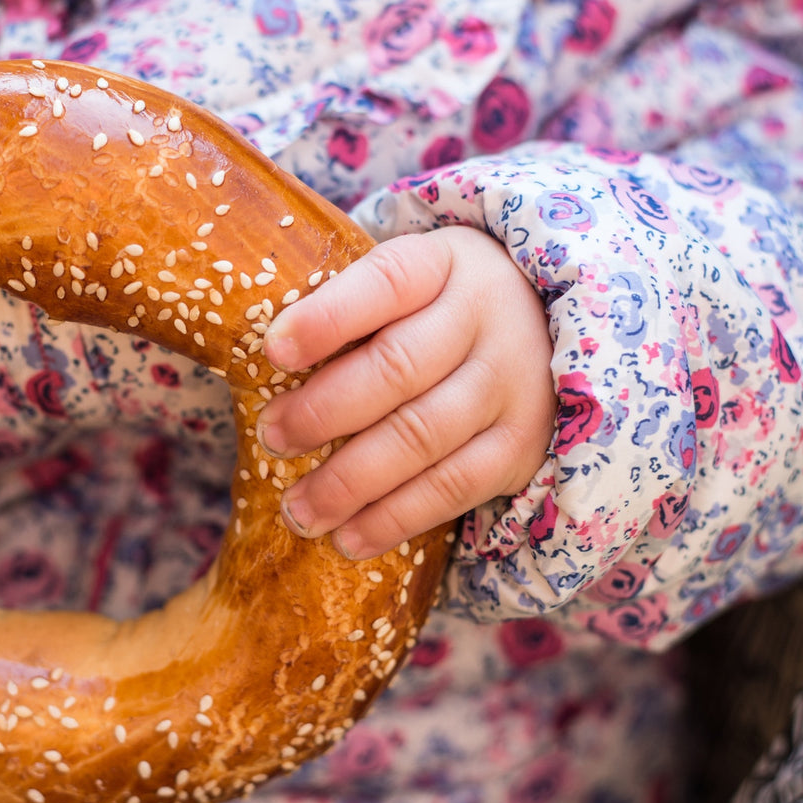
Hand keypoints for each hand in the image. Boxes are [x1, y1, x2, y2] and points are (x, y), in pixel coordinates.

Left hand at [257, 225, 556, 558]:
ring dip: (349, 481)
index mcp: (442, 264)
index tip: (273, 350)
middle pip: (396, 368)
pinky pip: (453, 487)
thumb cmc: (437, 308)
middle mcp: (485, 316)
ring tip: (298, 510)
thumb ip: (348, 308)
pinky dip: (395, 518)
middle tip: (272, 437)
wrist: (545, 328)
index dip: (327, 318)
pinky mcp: (521, 445)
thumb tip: (256, 362)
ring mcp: (509, 384)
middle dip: (323, 411)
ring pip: (420, 437)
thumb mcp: (407, 283)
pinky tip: (349, 538)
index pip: (384, 283)